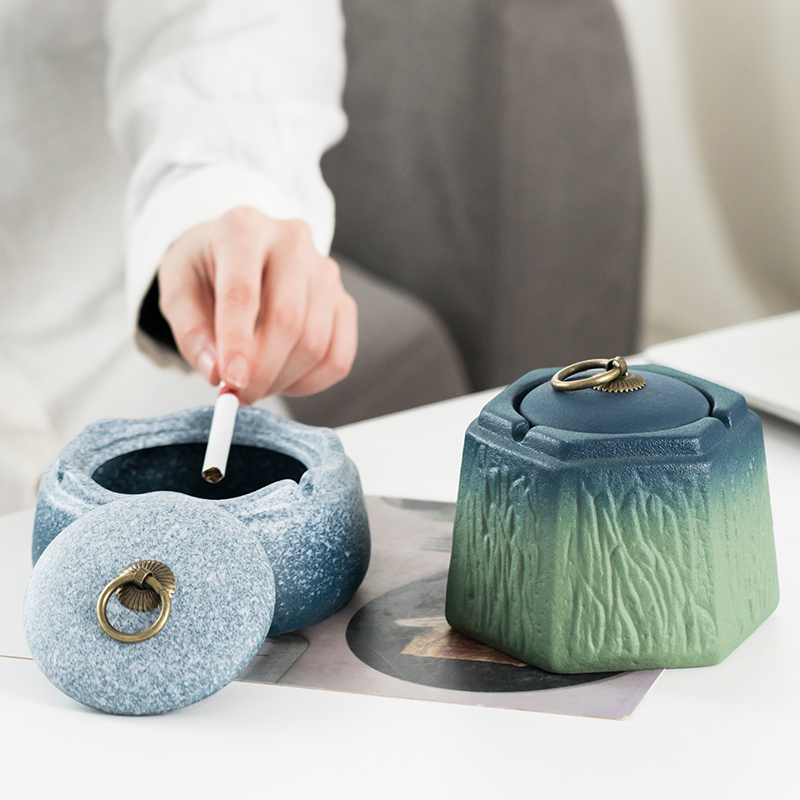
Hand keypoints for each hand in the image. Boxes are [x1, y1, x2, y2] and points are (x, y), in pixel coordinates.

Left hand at [157, 207, 356, 404]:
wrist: (240, 251)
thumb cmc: (206, 269)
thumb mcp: (178, 290)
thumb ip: (191, 333)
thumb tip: (216, 374)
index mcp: (242, 229)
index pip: (243, 293)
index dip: (237, 343)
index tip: (230, 383)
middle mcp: (292, 241)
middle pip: (287, 320)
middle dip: (262, 371)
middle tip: (239, 396)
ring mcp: (325, 270)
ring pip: (315, 343)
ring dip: (283, 380)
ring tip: (256, 384)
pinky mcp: (343, 299)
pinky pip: (339, 355)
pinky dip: (311, 382)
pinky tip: (285, 380)